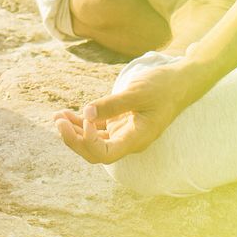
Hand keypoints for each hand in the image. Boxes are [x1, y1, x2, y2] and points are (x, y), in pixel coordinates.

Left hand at [54, 59, 205, 163]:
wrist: (180, 82)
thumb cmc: (162, 86)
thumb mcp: (137, 93)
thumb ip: (112, 105)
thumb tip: (86, 114)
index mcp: (137, 139)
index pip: (105, 153)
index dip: (89, 141)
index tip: (85, 116)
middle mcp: (128, 141)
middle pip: (95, 153)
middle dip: (74, 140)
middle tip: (58, 121)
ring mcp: (124, 133)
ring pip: (94, 142)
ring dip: (75, 131)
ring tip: (57, 116)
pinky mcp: (120, 123)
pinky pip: (97, 129)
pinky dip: (82, 123)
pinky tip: (67, 114)